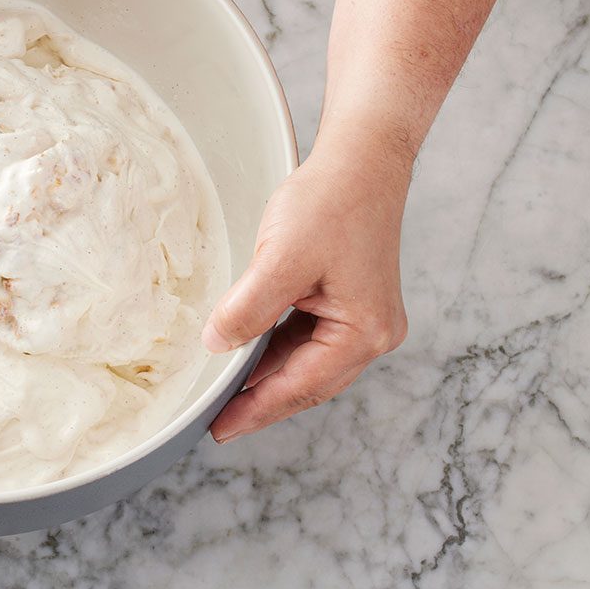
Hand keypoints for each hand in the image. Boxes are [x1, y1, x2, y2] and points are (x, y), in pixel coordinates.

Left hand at [201, 134, 410, 441]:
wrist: (360, 159)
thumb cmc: (331, 202)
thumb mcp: (280, 259)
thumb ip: (248, 309)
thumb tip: (215, 346)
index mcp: (364, 332)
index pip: (300, 386)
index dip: (255, 409)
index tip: (219, 429)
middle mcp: (373, 333)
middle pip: (307, 382)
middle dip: (261, 400)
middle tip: (217, 421)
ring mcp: (364, 318)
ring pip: (306, 361)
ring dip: (267, 375)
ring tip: (225, 392)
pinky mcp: (350, 300)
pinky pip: (308, 338)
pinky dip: (276, 348)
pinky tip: (248, 352)